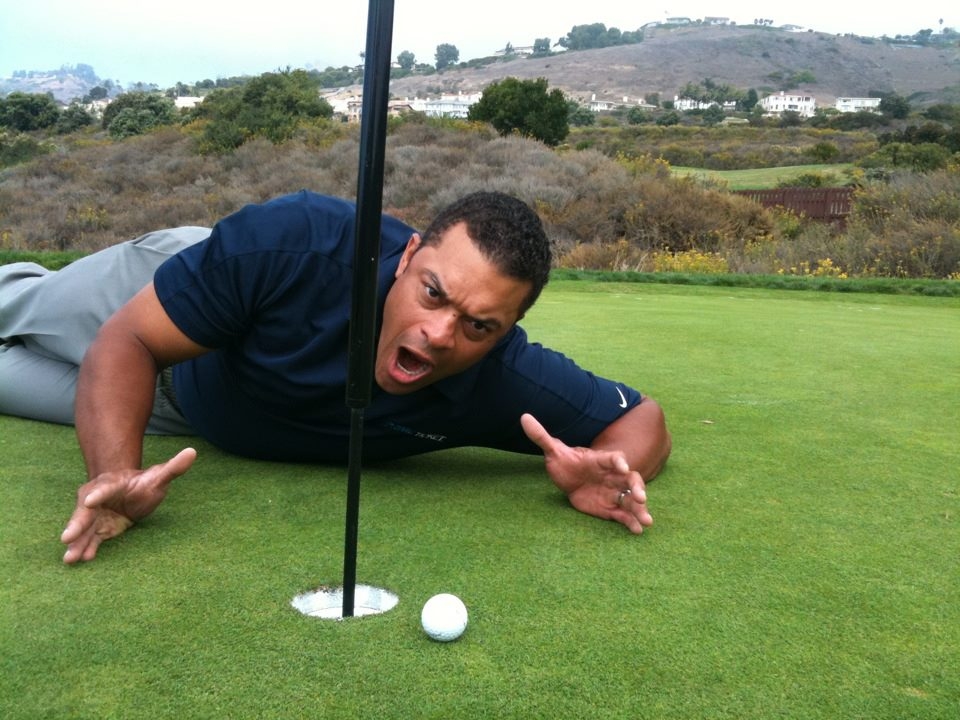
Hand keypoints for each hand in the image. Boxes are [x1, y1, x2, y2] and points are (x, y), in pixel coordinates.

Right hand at [61, 447, 196, 563]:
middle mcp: (97, 498)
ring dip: (76, 543)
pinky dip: (84, 548)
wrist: (129, 491)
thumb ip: (173, 468)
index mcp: (112, 483)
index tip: (89, 501)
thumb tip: (192, 452)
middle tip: (66, 537)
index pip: (105, 489)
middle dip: (76, 524)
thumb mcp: (159, 476)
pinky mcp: (97, 528)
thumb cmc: (144, 483)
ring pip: (83, 529)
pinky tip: (80, 559)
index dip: (98, 494)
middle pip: (85, 512)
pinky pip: (89, 539)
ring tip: (69, 558)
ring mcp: (94, 515)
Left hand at [521, 413, 651, 533]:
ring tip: (647, 520)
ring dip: (640, 508)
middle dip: (638, 488)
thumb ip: (541, 436)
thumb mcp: (553, 450)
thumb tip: (524, 417)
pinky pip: (624, 515)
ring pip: (631, 499)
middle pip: (631, 480)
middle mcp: (613, 476)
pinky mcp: (612, 508)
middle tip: (640, 496)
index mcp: (601, 460)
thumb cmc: (565, 463)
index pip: (614, 458)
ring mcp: (614, 492)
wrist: (570, 479)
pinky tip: (639, 530)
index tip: (623, 467)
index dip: (619, 462)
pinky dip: (632, 522)